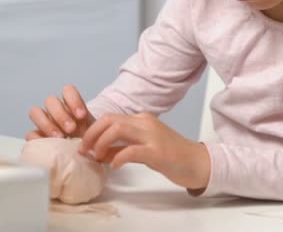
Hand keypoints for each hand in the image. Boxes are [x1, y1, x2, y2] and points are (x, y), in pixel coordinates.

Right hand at [26, 85, 94, 139]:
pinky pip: (29, 133)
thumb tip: (93, 133)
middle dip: (61, 114)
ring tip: (60, 137)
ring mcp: (43, 122)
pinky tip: (48, 144)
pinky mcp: (36, 137)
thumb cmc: (90, 140)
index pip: (67, 91)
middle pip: (50, 101)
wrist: (85, 155)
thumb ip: (94, 127)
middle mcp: (55, 110)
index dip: (73, 100)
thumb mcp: (95, 132)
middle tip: (71, 129)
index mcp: (70, 104)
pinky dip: (37, 138)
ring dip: (47, 124)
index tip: (82, 116)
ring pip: (35, 111)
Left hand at [78, 112, 210, 189]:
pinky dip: (118, 157)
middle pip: (109, 119)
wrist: (198, 162)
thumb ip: (122, 147)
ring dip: (101, 143)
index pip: (110, 117)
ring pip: (117, 129)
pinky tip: (115, 166)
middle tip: (85, 150)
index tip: (85, 145)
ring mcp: (152, 135)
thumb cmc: (171, 156)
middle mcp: (145, 123)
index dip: (92, 130)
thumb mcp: (143, 148)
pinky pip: (131, 151)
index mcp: (142, 119)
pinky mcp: (157, 152)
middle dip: (92, 134)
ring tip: (97, 157)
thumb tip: (99, 153)